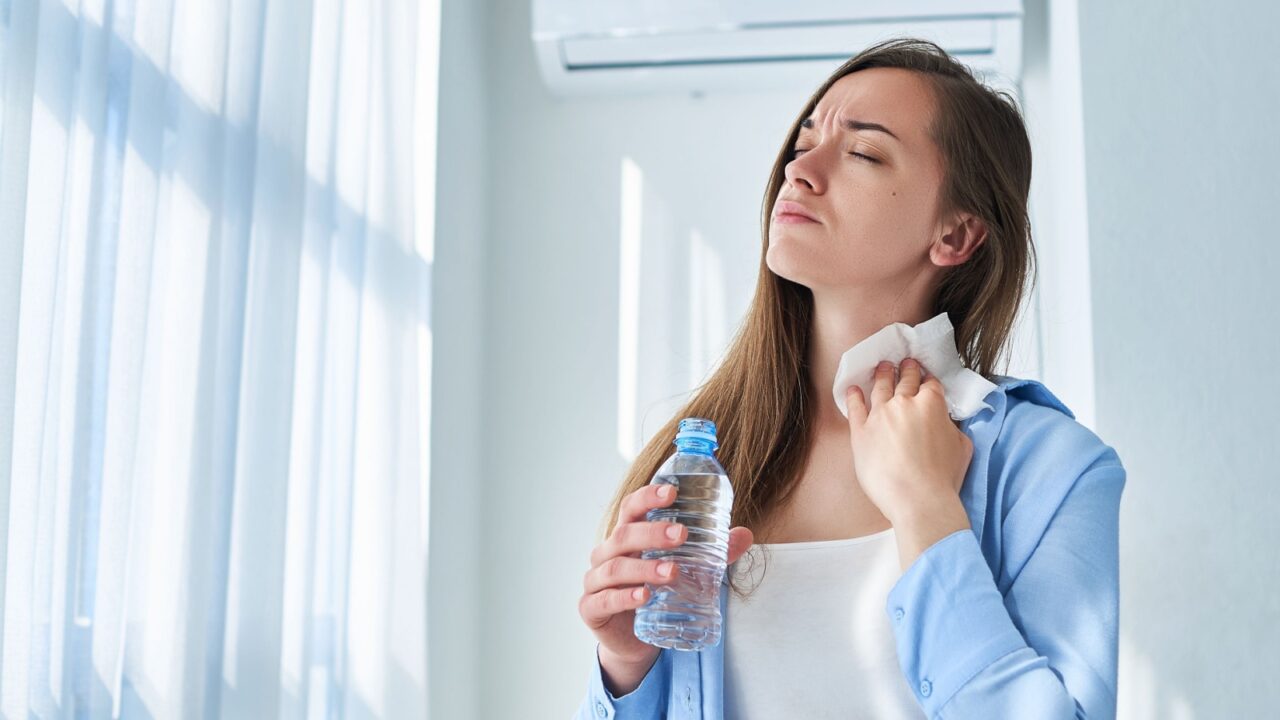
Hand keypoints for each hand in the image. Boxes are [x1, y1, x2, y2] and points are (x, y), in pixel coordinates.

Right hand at [579, 483, 753, 688]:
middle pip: (624, 535)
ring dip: (644, 568)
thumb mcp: (683, 571)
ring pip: (616, 568)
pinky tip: (644, 596)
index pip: (630, 509)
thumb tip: (744, 535)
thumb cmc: (654, 593)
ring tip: (672, 572)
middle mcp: (606, 554)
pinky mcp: (592, 609)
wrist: (633, 641)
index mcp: (626, 538)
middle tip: (682, 535)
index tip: (671, 493)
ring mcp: (596, 582)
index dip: (647, 497)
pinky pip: (605, 600)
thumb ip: (712, 554)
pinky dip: (624, 597)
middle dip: (652, 533)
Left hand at [843, 358, 972, 525]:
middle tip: (905, 362)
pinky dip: (853, 396)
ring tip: (882, 367)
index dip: (928, 379)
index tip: (925, 376)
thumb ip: (952, 427)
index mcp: (932, 404)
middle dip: (906, 369)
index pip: (930, 384)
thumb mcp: (962, 446)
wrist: (917, 499)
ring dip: (882, 374)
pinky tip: (853, 389)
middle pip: (905, 379)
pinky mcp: (860, 431)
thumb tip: (946, 422)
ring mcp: (879, 415)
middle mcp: (904, 403)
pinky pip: (855, 407)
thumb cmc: (943, 478)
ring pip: (880, 387)